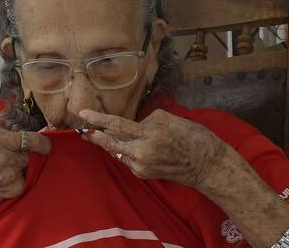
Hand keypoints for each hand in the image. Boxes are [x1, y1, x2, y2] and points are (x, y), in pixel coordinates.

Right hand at [0, 125, 50, 211]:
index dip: (42, 141)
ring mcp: (9, 174)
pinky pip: (24, 180)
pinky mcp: (13, 189)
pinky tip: (2, 179)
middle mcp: (4, 157)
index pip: (31, 139)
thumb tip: (30, 126)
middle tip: (10, 158)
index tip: (46, 143)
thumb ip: (7, 130)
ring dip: (20, 167)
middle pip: (30, 153)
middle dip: (24, 155)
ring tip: (3, 169)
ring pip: (27, 166)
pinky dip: (17, 180)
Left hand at [78, 109, 227, 188]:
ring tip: (105, 134)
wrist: (206, 165)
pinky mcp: (143, 174)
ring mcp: (141, 166)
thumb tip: (135, 124)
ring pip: (118, 151)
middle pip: (110, 143)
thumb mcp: (171, 119)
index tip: (82, 114)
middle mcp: (141, 153)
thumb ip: (148, 120)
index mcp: (150, 134)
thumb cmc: (193, 137)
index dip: (98, 120)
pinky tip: (135, 147)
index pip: (117, 125)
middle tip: (82, 129)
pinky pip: (128, 159)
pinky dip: (127, 151)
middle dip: (95, 135)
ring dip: (112, 142)